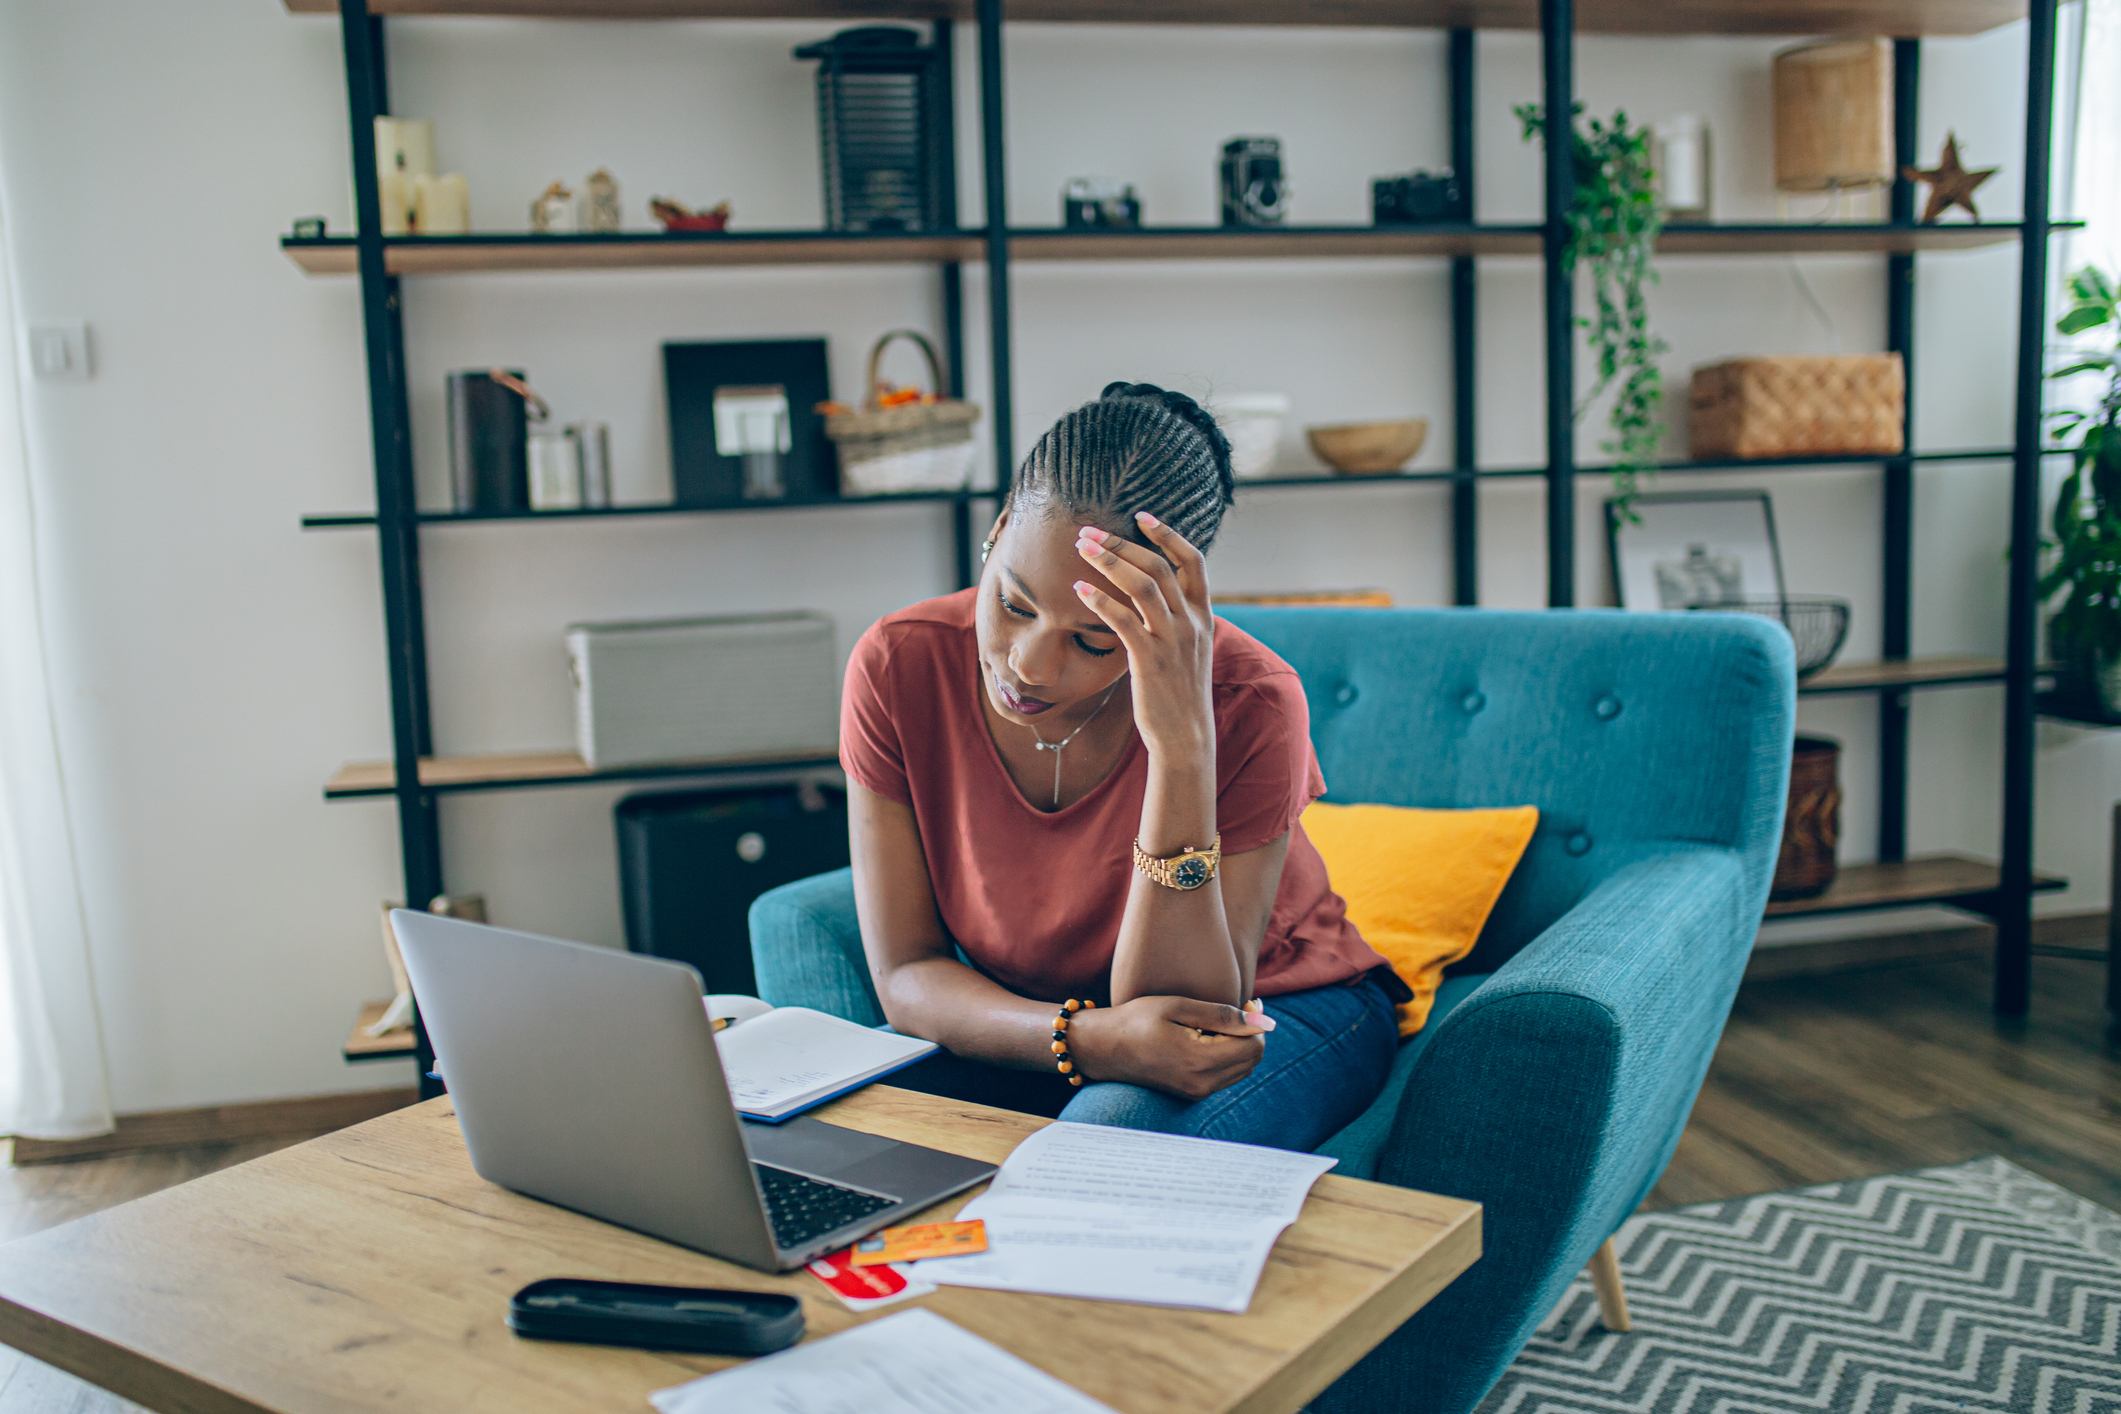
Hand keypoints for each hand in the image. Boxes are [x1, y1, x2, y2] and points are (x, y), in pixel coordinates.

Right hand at [1068, 996, 1270, 1101]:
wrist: (1103, 1048)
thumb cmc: (1137, 1020)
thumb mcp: (1179, 1007)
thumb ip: (1224, 1015)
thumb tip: (1265, 1022)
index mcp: (1200, 1061)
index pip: (1255, 1046)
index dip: (1256, 1022)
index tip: (1245, 1003)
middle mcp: (1202, 1083)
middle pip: (1253, 1059)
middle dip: (1250, 1034)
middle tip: (1235, 1009)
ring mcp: (1197, 1092)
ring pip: (1242, 1068)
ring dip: (1239, 1045)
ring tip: (1216, 1023)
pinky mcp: (1192, 1094)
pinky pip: (1227, 1075)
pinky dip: (1227, 1055)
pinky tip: (1207, 1037)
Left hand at [1073, 515, 1215, 759]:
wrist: (1185, 736)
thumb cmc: (1178, 693)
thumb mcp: (1187, 649)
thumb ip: (1174, 619)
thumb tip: (1148, 595)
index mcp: (1202, 615)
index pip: (1193, 561)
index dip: (1168, 534)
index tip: (1142, 516)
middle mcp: (1190, 622)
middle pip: (1159, 565)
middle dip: (1121, 543)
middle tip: (1089, 531)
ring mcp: (1172, 640)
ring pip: (1142, 584)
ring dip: (1107, 561)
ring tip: (1080, 549)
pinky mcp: (1150, 659)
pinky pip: (1122, 620)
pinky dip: (1099, 600)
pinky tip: (1078, 590)